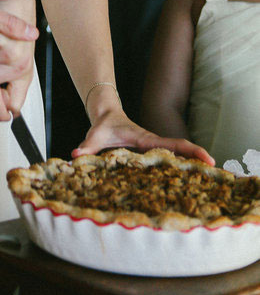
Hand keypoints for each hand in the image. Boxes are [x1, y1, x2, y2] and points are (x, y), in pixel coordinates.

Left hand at [72, 108, 214, 165]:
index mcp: (146, 139)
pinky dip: (183, 164)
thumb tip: (76, 154)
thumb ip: (87, 146)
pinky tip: (190, 178)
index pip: (172, 144)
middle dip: (199, 158)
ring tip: (210, 179)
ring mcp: (155, 147)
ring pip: (178, 154)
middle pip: (182, 149)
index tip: (207, 158)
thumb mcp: (95, 136)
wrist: (106, 114)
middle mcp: (154, 143)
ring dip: (193, 163)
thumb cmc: (103, 126)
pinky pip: (171, 157)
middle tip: (218, 172)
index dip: (190, 150)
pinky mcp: (152, 151)